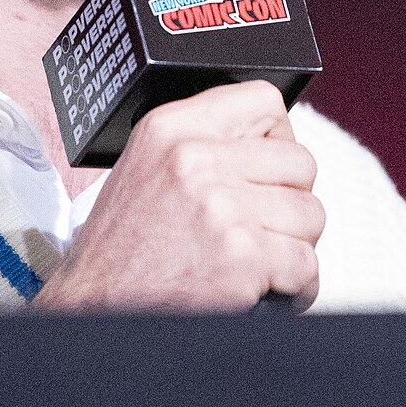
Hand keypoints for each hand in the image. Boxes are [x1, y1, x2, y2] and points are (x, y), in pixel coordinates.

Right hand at [32, 80, 324, 312]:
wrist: (94, 307)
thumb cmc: (122, 246)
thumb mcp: (148, 165)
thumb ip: (202, 142)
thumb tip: (273, 142)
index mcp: (172, 127)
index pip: (264, 100)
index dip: (277, 138)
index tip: (267, 169)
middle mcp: (196, 159)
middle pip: (300, 162)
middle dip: (291, 199)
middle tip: (263, 224)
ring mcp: (222, 208)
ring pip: (311, 214)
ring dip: (295, 245)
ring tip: (262, 260)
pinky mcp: (242, 257)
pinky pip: (307, 265)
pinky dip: (297, 286)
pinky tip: (268, 289)